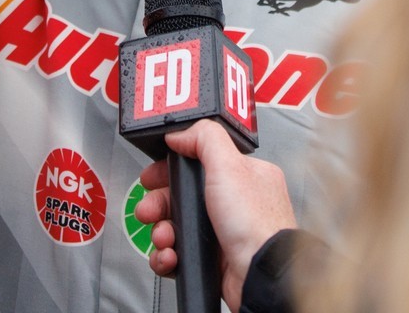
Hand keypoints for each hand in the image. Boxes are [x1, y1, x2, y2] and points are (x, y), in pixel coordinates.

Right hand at [135, 120, 297, 312]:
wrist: (259, 275)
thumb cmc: (256, 224)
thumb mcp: (229, 166)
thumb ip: (204, 139)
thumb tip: (180, 133)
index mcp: (243, 176)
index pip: (199, 163)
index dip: (171, 168)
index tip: (153, 175)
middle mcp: (233, 204)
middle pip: (181, 196)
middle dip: (158, 203)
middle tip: (149, 210)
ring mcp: (221, 233)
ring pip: (176, 226)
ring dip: (161, 231)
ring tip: (164, 237)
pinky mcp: (211, 259)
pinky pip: (177, 253)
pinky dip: (167, 255)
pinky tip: (170, 255)